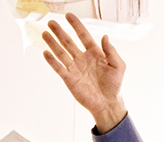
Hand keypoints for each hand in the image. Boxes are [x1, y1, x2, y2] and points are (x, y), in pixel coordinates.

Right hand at [42, 13, 126, 132]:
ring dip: (52, 43)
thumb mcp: (119, 66)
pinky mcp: (69, 79)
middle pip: (69, 42)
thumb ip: (111, 52)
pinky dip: (52, 60)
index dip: (76, 25)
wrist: (108, 104)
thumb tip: (105, 37)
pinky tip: (46, 52)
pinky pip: (58, 67)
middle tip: (51, 22)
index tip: (69, 16)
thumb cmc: (115, 86)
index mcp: (95, 54)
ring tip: (45, 33)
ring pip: (61, 52)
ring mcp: (75, 68)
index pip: (83, 36)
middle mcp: (83, 59)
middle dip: (60, 32)